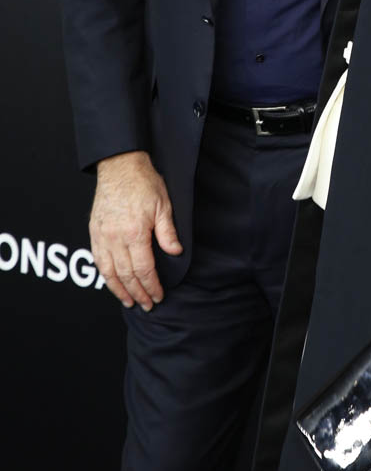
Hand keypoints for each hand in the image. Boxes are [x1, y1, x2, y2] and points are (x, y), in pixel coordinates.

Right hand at [90, 150, 182, 309]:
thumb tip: (175, 252)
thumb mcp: (163, 205)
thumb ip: (167, 232)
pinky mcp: (94, 232)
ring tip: (129, 302)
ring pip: (108, 272)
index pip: (144, 269)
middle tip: (147, 304)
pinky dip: (105, 275)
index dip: (151, 286)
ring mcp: (102, 236)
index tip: (158, 296)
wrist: (120, 166)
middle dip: (138, 293)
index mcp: (135, 233)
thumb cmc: (144, 183)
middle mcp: (116, 238)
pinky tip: (112, 283)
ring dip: (119, 290)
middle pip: (126, 275)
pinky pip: (98, 260)